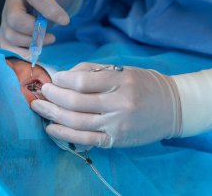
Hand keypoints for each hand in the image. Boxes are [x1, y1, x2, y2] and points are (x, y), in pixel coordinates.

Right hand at [0, 0, 75, 58]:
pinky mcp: (6, 32)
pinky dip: (20, 53)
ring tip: (47, 41)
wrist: (53, 2)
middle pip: (14, 19)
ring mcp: (6, 18)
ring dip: (30, 43)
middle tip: (53, 36)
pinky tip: (34, 52)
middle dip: (34, 30)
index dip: (49, 9)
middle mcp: (12, 1)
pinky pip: (7, 47)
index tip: (66, 22)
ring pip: (10, 35)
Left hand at [31, 63, 181, 147]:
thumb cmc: (145, 84)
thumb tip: (64, 75)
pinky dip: (64, 134)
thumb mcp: (124, 70)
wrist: (173, 108)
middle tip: (41, 92)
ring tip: (39, 108)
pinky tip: (51, 128)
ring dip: (53, 114)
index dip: (62, 80)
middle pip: (76, 102)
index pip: (83, 81)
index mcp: (122, 81)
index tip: (53, 78)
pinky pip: (85, 139)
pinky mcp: (116, 140)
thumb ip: (94, 70)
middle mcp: (120, 103)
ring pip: (77, 121)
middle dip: (53, 96)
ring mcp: (118, 124)